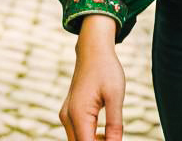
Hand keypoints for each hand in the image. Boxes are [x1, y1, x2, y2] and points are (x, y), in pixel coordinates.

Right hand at [59, 15, 125, 140]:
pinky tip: (104, 133)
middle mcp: (67, 117)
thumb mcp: (115, 96)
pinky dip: (89, 137)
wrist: (93, 49)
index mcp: (78, 114)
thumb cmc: (106, 69)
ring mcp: (66, 115)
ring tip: (112, 136)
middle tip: (115, 138)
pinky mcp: (69, 112)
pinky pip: (77, 132)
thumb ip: (115, 125)